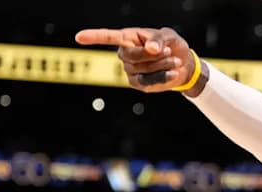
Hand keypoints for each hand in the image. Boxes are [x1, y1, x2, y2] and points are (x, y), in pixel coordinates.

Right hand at [75, 27, 195, 92]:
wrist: (183, 64)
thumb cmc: (171, 45)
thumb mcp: (168, 37)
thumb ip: (158, 40)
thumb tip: (151, 48)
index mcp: (127, 38)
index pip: (108, 36)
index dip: (93, 37)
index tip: (78, 37)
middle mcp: (124, 54)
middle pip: (132, 55)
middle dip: (153, 55)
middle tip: (169, 51)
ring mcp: (130, 71)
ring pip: (142, 69)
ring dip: (162, 65)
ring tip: (175, 61)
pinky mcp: (139, 84)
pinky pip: (148, 82)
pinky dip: (162, 77)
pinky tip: (173, 73)